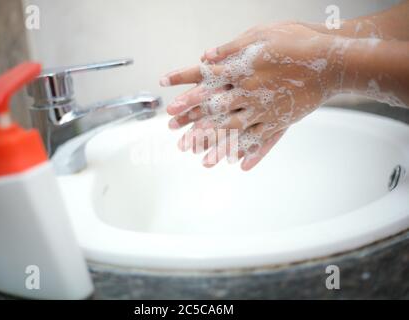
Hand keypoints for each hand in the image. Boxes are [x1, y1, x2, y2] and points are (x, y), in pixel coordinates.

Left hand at [160, 24, 341, 169]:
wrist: (332, 61)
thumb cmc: (297, 43)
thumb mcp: (261, 36)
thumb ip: (232, 48)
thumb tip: (206, 56)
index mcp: (242, 71)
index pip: (206, 83)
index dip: (186, 92)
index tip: (168, 103)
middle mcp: (250, 93)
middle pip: (216, 112)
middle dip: (195, 124)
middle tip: (177, 137)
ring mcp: (266, 110)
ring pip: (236, 131)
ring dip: (219, 146)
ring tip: (203, 161)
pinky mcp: (281, 120)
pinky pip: (263, 140)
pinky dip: (252, 152)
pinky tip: (241, 166)